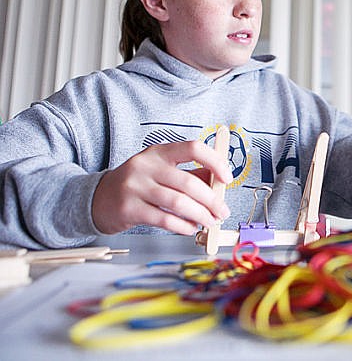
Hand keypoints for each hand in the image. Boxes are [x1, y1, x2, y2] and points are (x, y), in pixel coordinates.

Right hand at [92, 140, 232, 234]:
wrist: (99, 198)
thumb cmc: (139, 184)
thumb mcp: (163, 171)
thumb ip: (191, 174)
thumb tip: (220, 182)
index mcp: (159, 152)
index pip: (193, 148)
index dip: (215, 162)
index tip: (227, 178)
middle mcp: (146, 166)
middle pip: (189, 182)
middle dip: (212, 200)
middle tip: (223, 212)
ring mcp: (135, 187)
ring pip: (179, 203)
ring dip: (201, 215)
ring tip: (210, 221)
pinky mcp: (129, 208)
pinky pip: (164, 219)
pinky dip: (183, 226)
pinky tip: (191, 228)